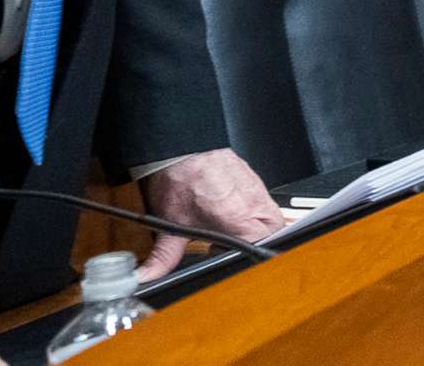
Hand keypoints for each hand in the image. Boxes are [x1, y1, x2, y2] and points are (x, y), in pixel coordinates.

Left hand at [135, 149, 283, 280]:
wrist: (182, 148)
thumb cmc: (181, 180)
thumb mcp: (169, 226)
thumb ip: (163, 257)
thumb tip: (149, 276)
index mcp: (238, 217)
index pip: (262, 244)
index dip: (244, 255)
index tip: (222, 253)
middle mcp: (253, 202)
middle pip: (274, 230)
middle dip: (257, 241)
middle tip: (230, 242)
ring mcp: (257, 189)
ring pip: (271, 216)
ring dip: (255, 226)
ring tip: (228, 227)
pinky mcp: (254, 181)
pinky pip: (263, 201)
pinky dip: (251, 211)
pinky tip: (229, 210)